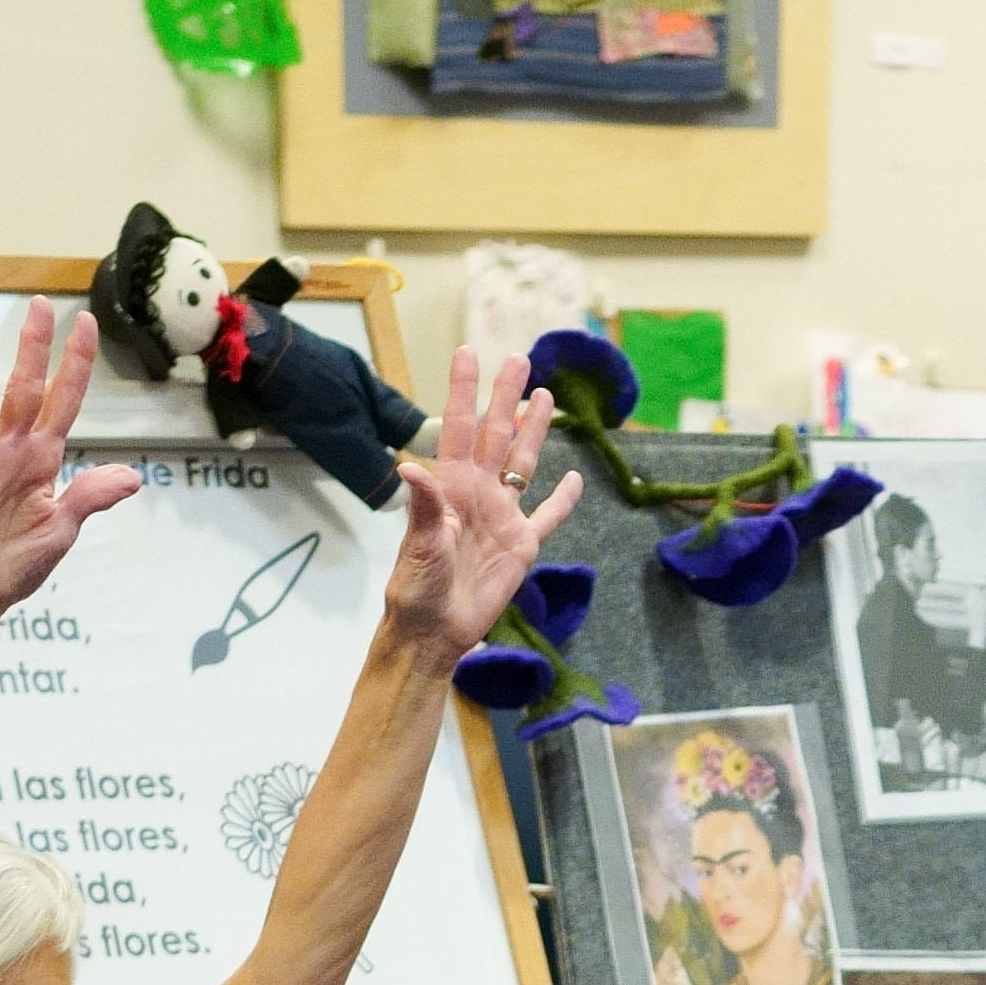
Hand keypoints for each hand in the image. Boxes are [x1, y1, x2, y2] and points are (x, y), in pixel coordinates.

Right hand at [0, 304, 143, 649]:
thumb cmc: (14, 565)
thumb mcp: (62, 530)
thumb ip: (90, 497)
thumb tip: (131, 476)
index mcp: (41, 462)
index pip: (63, 403)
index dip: (75, 366)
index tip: (86, 323)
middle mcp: (10, 456)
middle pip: (25, 391)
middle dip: (34, 349)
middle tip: (41, 303)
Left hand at [381, 338, 582, 657]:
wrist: (436, 630)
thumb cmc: (418, 587)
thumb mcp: (420, 545)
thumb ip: (424, 506)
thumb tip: (410, 467)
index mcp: (450, 486)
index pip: (458, 428)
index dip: (463, 391)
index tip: (467, 354)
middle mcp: (478, 492)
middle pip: (496, 434)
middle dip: (506, 396)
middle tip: (519, 359)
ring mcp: (503, 517)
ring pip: (524, 463)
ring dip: (535, 431)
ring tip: (545, 397)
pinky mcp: (523, 546)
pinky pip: (548, 516)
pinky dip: (563, 499)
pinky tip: (575, 480)